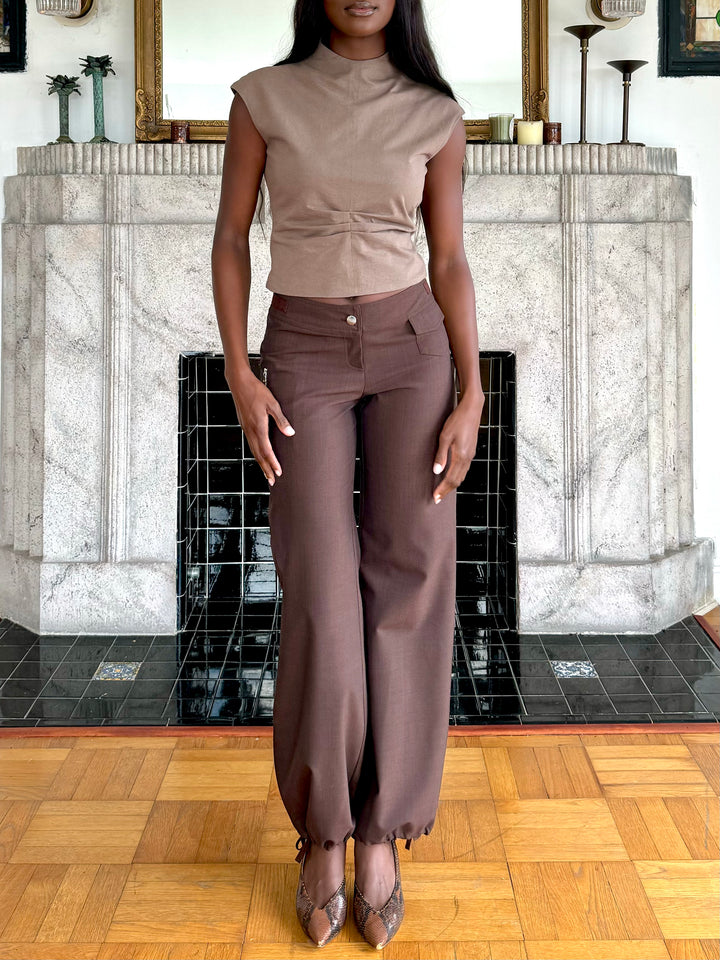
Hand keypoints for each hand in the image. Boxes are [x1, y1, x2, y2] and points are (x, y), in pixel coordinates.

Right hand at [225, 365, 294, 485]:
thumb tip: (290, 433)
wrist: (239, 383)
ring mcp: (246, 429)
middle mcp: (250, 431)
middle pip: (258, 455)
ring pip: (253, 451)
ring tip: (266, 473)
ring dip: (261, 463)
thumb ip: (281, 420)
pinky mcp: (244, 425)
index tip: (278, 473)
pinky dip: (256, 454)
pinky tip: (259, 456)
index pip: (266, 450)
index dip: (273, 463)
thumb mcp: (273, 404)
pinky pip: (251, 444)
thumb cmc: (257, 391)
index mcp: (258, 427)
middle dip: (266, 469)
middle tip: (272, 481)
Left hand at [431, 394, 483, 502]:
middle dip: (447, 490)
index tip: (435, 498)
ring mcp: (471, 455)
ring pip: (462, 475)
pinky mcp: (471, 450)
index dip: (442, 490)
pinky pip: (464, 469)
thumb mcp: (445, 436)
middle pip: (457, 480)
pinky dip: (457, 476)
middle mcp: (468, 458)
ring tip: (443, 490)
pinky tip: (451, 476)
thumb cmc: (457, 420)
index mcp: (461, 456)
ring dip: (452, 485)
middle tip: (437, 498)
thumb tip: (436, 471)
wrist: (472, 409)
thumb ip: (440, 455)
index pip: (451, 479)